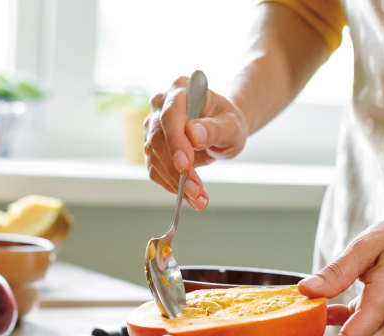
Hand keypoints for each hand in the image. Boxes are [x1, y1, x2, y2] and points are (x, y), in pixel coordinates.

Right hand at [144, 76, 248, 209]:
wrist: (222, 129)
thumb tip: (193, 134)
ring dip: (175, 182)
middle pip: (158, 139)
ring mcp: (153, 126)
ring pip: (154, 157)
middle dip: (176, 169)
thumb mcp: (231, 125)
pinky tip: (189, 195)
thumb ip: (214, 128)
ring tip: (198, 197)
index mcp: (180, 89)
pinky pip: (155, 169)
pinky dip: (171, 185)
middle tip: (195, 190)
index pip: (170, 115)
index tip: (184, 165)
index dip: (175, 141)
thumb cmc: (227, 122)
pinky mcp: (152, 147)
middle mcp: (161, 105)